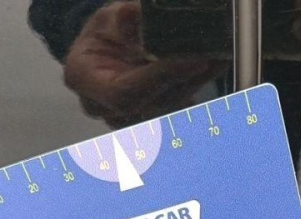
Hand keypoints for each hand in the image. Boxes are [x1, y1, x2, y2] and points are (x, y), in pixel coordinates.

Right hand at [63, 1, 223, 127]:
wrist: (102, 49)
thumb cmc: (104, 32)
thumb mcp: (109, 16)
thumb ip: (125, 19)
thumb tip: (138, 17)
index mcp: (82, 78)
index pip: (125, 90)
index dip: (162, 78)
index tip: (194, 60)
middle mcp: (100, 106)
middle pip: (150, 103)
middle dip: (186, 79)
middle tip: (216, 56)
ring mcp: (121, 118)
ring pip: (166, 108)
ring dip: (195, 84)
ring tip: (218, 59)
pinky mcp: (143, 119)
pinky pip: (173, 108)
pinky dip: (193, 88)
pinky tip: (211, 69)